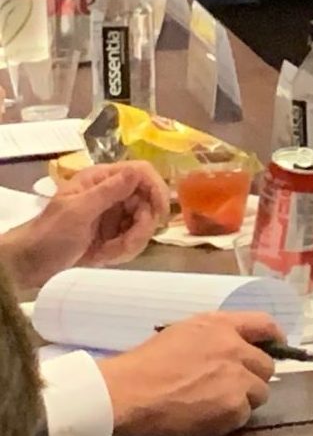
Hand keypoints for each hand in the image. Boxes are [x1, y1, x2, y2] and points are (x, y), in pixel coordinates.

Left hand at [0, 161, 169, 291]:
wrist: (31, 264)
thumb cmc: (49, 235)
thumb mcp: (78, 211)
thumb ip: (109, 191)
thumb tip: (138, 171)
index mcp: (101, 180)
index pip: (142, 173)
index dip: (156, 189)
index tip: (157, 213)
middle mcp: (112, 194)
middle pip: (148, 202)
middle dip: (141, 226)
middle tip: (125, 242)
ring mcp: (115, 215)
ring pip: (144, 225)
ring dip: (130, 242)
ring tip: (107, 253)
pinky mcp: (115, 234)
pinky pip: (134, 241)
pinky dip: (123, 252)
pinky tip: (104, 257)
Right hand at [96, 312, 278, 435]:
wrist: (125, 393)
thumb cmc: (145, 364)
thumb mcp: (182, 333)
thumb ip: (214, 336)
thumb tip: (236, 346)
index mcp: (221, 326)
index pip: (264, 325)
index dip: (274, 337)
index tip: (276, 347)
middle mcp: (235, 349)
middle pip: (267, 366)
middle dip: (253, 377)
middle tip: (232, 386)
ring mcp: (237, 379)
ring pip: (259, 393)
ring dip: (244, 399)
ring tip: (216, 404)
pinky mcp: (232, 407)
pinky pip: (244, 415)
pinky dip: (229, 419)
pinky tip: (207, 418)